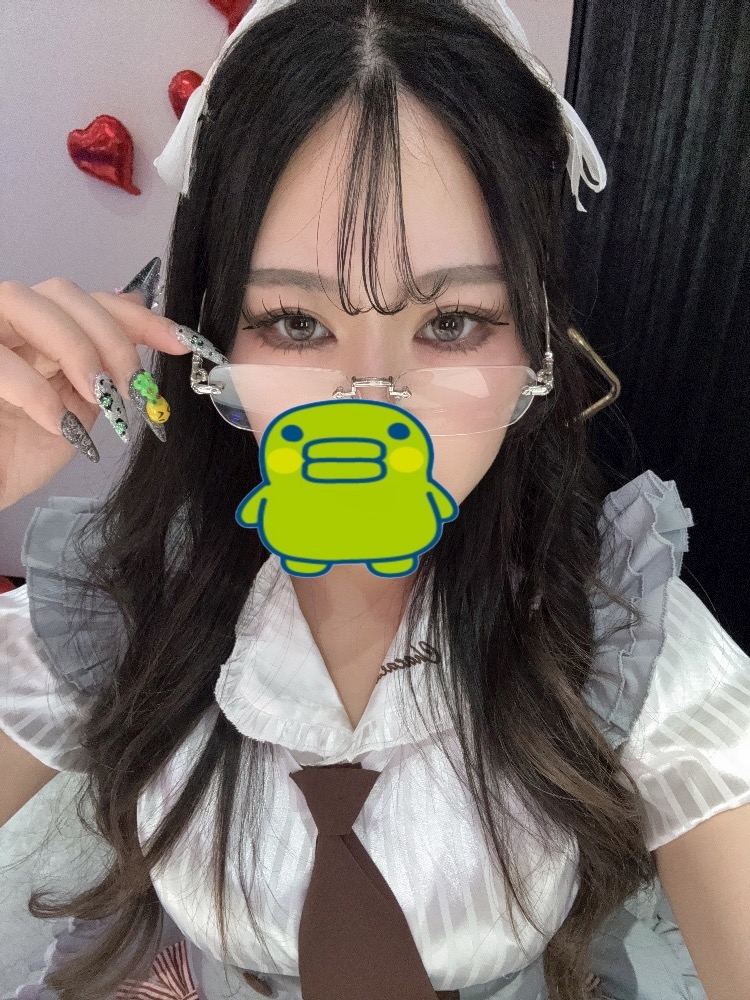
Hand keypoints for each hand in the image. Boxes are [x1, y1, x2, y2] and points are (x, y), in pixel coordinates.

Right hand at [0, 276, 189, 510]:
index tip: (181, 343)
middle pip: (63, 293)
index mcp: (40, 332)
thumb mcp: (79, 411)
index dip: (140, 317)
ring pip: (24, 302)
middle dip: (110, 336)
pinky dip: (37, 391)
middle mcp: (8, 323)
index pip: (92, 301)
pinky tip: (60, 424)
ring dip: (74, 348)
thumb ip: (104, 369)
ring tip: (98, 398)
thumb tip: (143, 326)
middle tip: (133, 387)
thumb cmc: (17, 453)